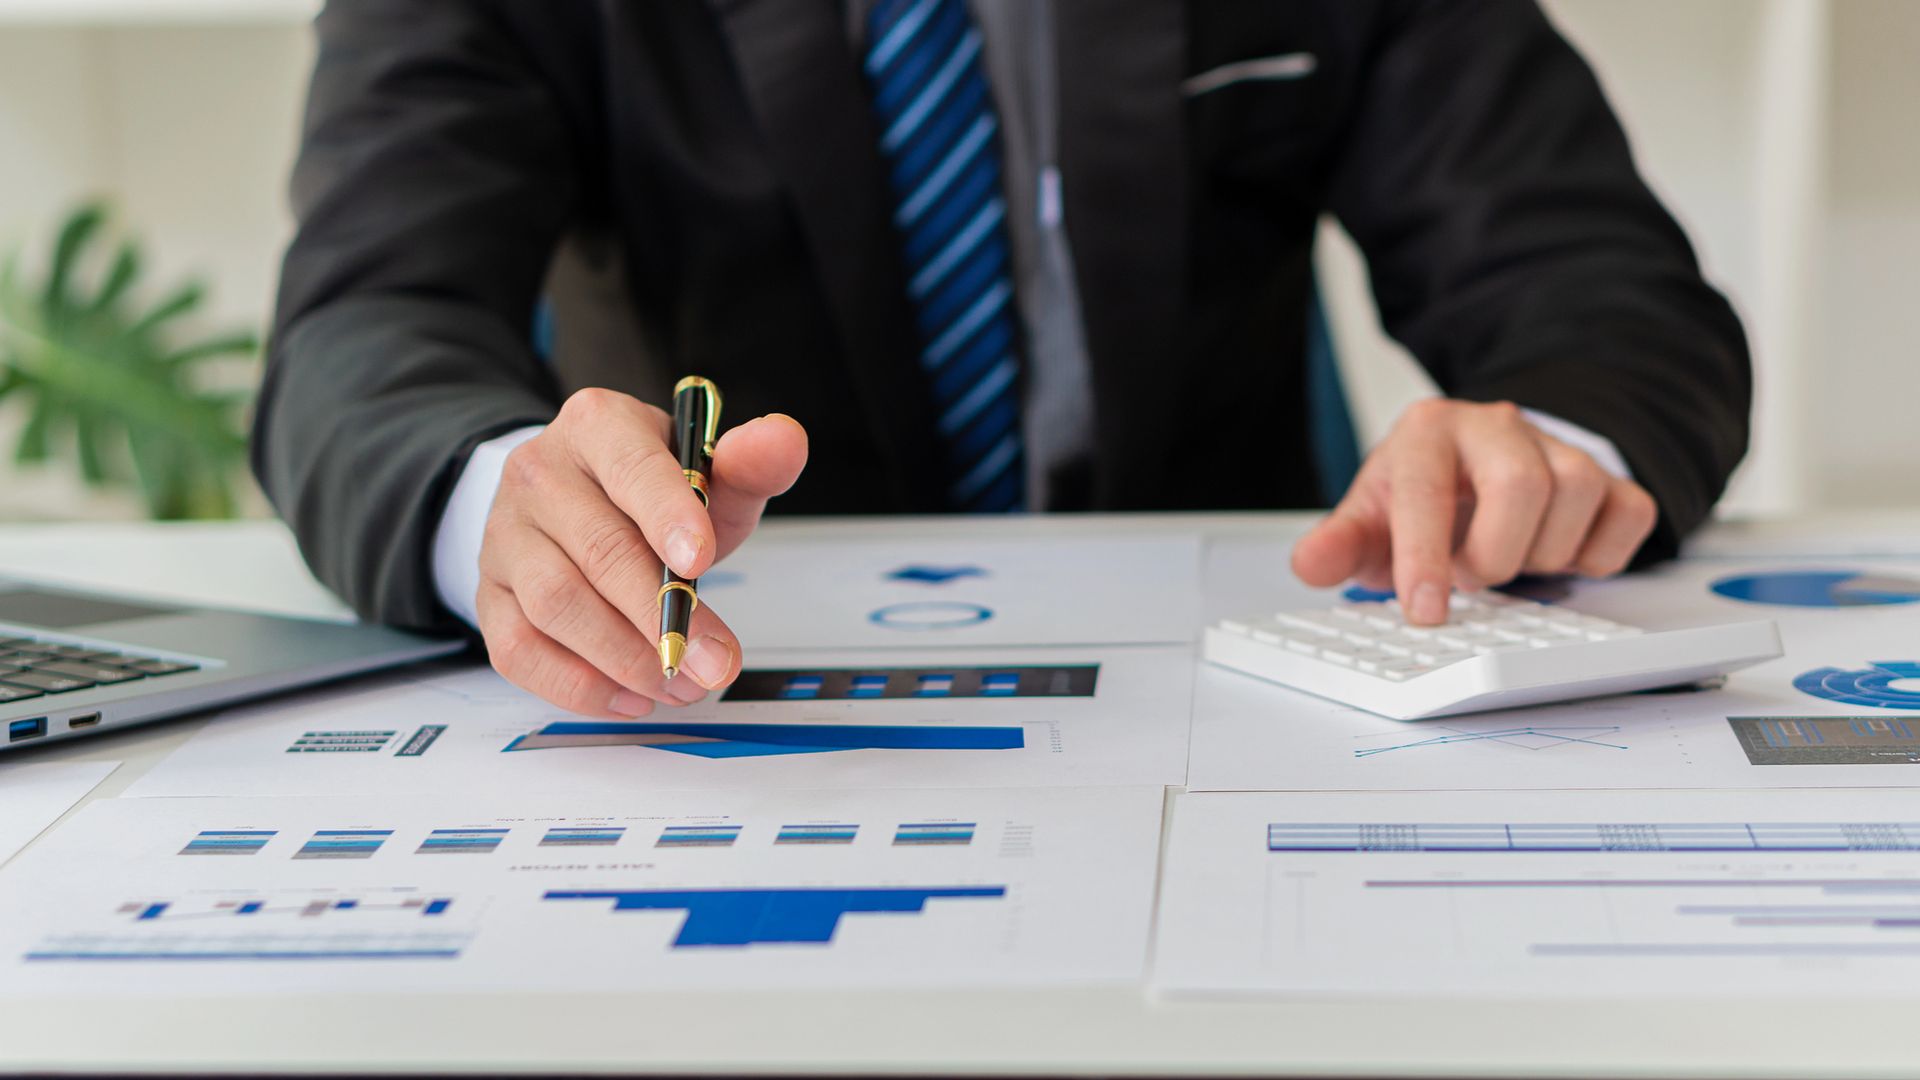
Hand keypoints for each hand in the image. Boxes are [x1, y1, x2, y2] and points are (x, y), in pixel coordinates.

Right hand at [475, 387, 807, 715]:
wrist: (578, 501)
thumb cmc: (652, 493)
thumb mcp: (708, 473)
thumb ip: (749, 463)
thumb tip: (783, 441)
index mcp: (597, 425)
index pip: (632, 469)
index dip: (669, 516)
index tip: (702, 561)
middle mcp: (539, 473)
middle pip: (599, 549)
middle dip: (663, 615)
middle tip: (716, 663)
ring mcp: (505, 535)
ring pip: (557, 605)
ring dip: (626, 658)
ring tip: (682, 683)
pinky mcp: (490, 594)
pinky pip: (519, 649)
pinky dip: (577, 685)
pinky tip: (630, 696)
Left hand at [1291, 399, 1655, 624]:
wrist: (1474, 470)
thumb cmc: (1420, 498)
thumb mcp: (1369, 520)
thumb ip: (1338, 545)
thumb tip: (1311, 564)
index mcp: (1428, 431)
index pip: (1428, 488)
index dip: (1425, 555)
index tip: (1424, 610)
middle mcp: (1496, 425)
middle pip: (1521, 484)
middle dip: (1494, 553)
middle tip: (1469, 576)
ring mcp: (1558, 446)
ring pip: (1577, 494)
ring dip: (1542, 554)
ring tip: (1507, 559)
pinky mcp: (1608, 475)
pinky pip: (1629, 514)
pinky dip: (1598, 555)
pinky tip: (1557, 556)